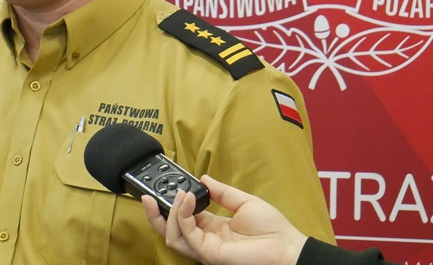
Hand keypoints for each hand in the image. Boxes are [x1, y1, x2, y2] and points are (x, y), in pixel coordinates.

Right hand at [141, 175, 307, 264]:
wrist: (287, 247)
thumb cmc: (272, 230)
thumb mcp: (243, 202)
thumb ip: (221, 192)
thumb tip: (204, 178)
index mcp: (212, 227)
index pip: (182, 217)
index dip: (171, 204)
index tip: (166, 187)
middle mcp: (205, 239)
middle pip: (169, 230)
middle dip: (154, 214)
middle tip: (146, 195)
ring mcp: (205, 248)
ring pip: (171, 235)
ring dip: (167, 213)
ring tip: (175, 195)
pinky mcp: (209, 253)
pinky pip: (186, 234)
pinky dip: (181, 216)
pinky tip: (186, 201)